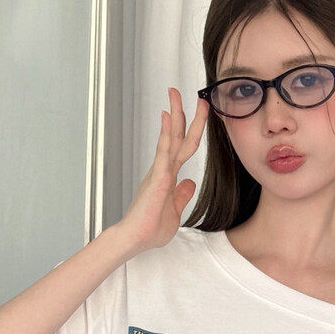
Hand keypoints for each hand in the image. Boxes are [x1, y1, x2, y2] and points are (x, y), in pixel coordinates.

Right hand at [115, 87, 208, 254]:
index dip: (193, 128)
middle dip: (186, 113)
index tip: (200, 112)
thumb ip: (182, 195)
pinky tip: (167, 116)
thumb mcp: (175, 211)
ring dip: (175, 114)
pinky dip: (166, 132)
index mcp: (168, 176)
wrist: (135, 239)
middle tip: (194, 95)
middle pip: (179, 135)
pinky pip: (163, 151)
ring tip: (175, 94)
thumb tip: (190, 183)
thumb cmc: (150, 229)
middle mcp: (164, 169)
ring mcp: (160, 171)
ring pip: (170, 137)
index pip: (184, 146)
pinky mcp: (157, 177)